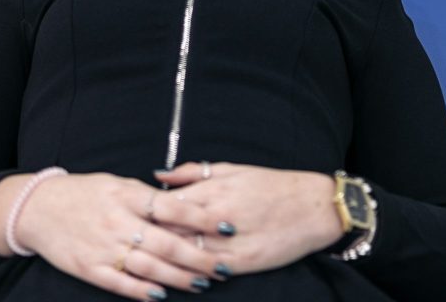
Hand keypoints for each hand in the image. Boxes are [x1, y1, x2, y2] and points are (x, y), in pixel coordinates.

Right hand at [17, 172, 230, 298]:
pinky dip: (142, 291)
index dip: (203, 218)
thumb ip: (147, 196)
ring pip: (149, 267)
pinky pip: (121, 283)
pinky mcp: (90, 268)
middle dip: (199, 257)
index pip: (173, 208)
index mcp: (127, 196)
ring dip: (178, 278)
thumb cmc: (83, 193)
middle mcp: (118, 222)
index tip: (227, 227)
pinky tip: (161, 295)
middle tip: (224, 266)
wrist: (38, 208)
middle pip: (167, 244)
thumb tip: (182, 203)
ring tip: (201, 283)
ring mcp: (104, 247)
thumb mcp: (117, 184)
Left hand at [152, 162, 343, 276]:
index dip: (146, 214)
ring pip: (187, 254)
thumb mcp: (230, 169)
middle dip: (150, 239)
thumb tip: (159, 175)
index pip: (165, 205)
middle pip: (171, 231)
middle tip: (133, 245)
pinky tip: (184, 275)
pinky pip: (210, 270)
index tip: (133, 219)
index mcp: (211, 190)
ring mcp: (229, 241)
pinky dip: (194, 272)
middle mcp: (216, 216)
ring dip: (168, 260)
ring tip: (151, 264)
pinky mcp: (243, 261)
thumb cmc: (271, 185)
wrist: (312, 206)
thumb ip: (191, 173)